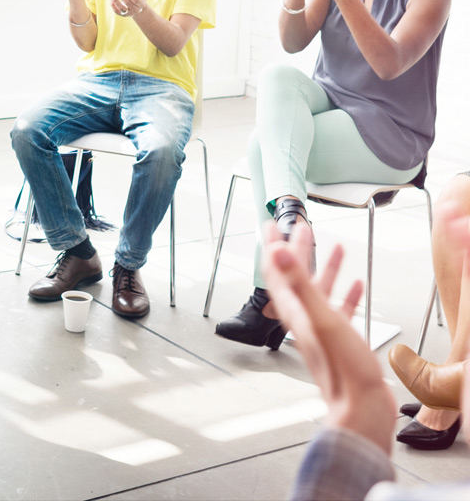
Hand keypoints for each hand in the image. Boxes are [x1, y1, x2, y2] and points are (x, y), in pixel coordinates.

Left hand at [111, 0, 149, 18]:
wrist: (136, 5)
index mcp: (141, 4)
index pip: (135, 0)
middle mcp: (135, 10)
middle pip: (128, 3)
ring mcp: (129, 13)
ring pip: (122, 9)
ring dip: (116, 1)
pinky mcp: (122, 14)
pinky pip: (117, 12)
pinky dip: (113, 6)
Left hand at [261, 221, 396, 454]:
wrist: (362, 408)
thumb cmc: (342, 368)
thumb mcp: (321, 317)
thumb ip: (300, 282)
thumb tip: (278, 250)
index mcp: (294, 310)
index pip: (276, 270)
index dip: (272, 245)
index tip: (271, 224)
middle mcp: (304, 317)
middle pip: (295, 276)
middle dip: (297, 248)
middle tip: (300, 226)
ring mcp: (321, 329)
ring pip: (319, 290)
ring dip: (325, 267)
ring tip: (335, 247)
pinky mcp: (340, 340)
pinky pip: (340, 310)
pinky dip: (347, 294)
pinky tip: (357, 286)